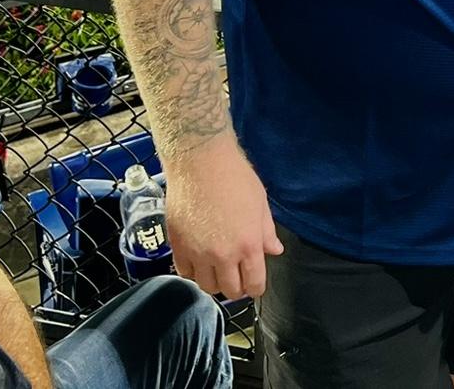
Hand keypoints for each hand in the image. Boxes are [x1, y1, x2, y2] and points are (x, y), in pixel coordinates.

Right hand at [165, 138, 282, 300]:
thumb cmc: (234, 176)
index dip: (256, 287)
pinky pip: (185, 272)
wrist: (201, 161)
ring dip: (214, 280)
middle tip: (237, 274)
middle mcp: (223, 255)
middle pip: (230, 291)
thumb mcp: (260, 202)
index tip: (254, 282)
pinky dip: (193, 271)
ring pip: (206, 286)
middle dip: (237, 286)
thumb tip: (275, 250)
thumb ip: (267, 231)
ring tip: (218, 267)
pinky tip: (199, 259)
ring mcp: (198, 253)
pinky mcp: (178, 246)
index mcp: (248, 245)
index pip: (255, 284)